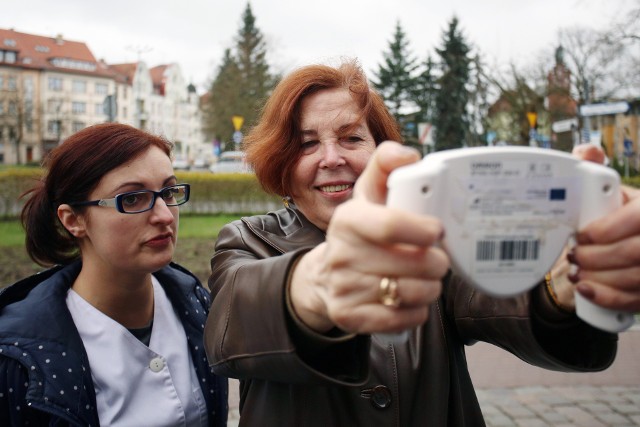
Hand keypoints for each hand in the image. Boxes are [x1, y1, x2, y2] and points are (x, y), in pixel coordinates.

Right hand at [290, 142, 449, 333]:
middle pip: (414, 264)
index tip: (437, 231)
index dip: (424, 229)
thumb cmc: (361, 230)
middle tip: (438, 258)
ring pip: (414, 293)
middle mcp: (341, 254)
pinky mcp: (349, 317)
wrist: (326, 275)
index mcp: (348, 219)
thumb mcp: (369, 193)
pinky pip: (404, 318)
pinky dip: (418, 310)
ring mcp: (343, 288)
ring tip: (425, 277)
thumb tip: (410, 156)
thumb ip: (387, 165)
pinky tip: (411, 297)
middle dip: (438, 263)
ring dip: (431, 287)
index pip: (391, 225)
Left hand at [556, 144, 639, 311]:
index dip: (608, 229)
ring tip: (576, 271)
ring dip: (598, 277)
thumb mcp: (610, 194)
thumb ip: (595, 171)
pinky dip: (607, 297)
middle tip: (574, 255)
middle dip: (596, 256)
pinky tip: (586, 290)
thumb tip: (587, 153)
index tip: (582, 234)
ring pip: (636, 278)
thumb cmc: (618, 219)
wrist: (626, 247)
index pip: (639, 218)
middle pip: (636, 252)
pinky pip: (636, 300)